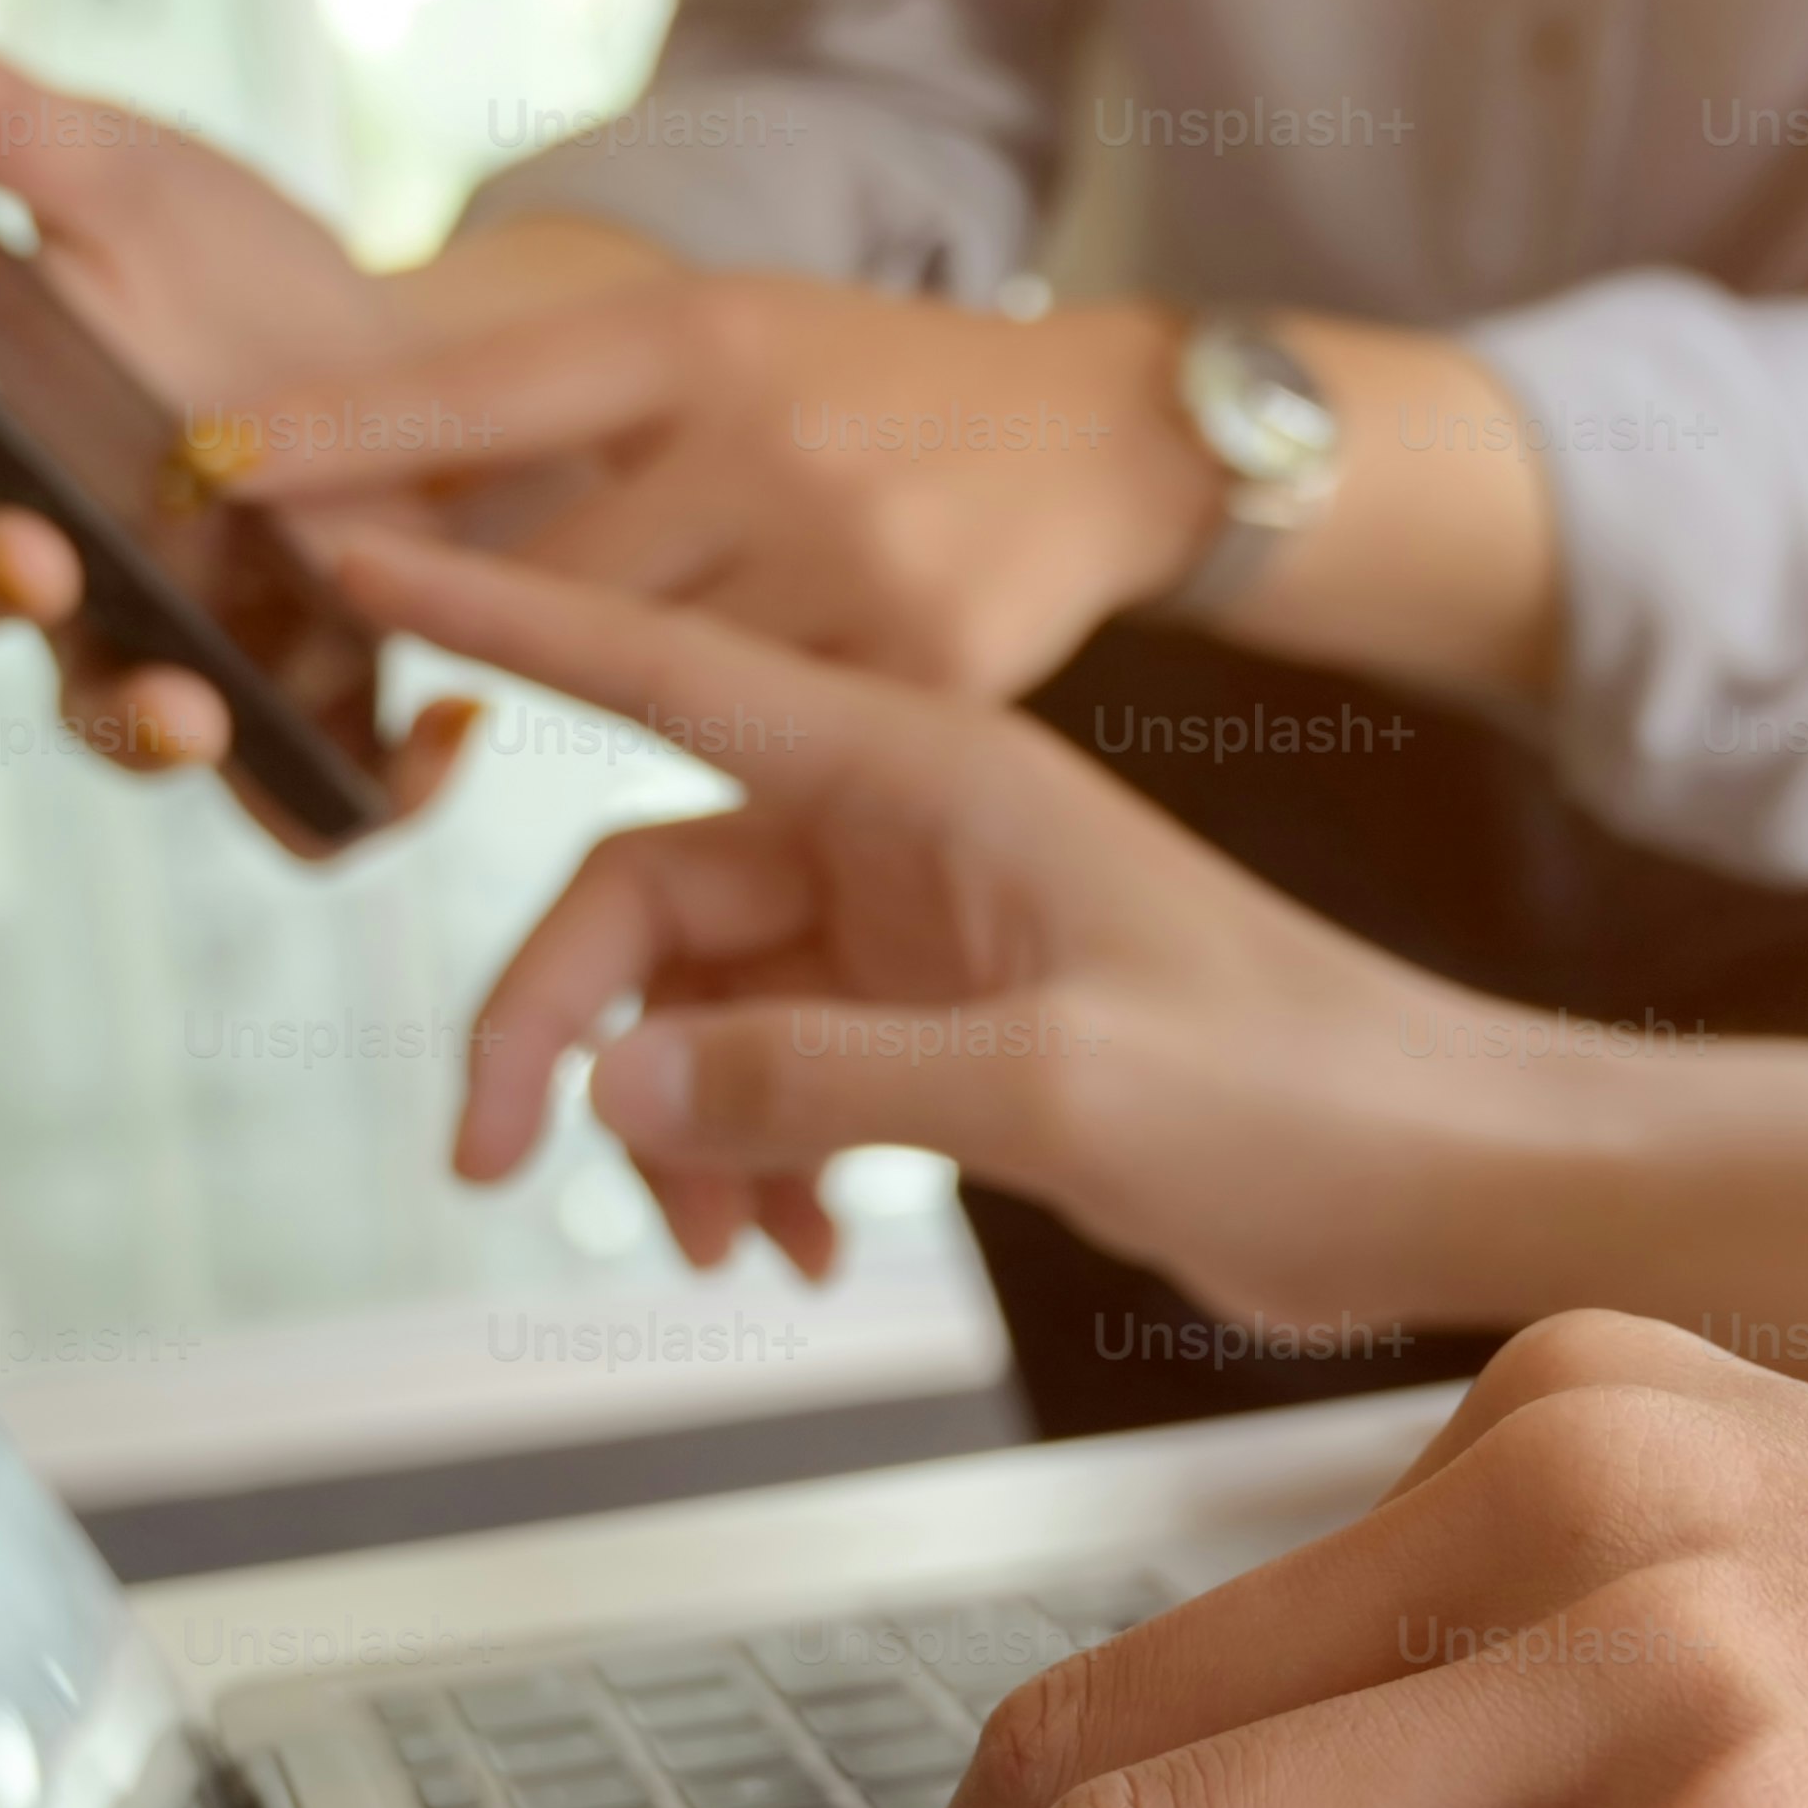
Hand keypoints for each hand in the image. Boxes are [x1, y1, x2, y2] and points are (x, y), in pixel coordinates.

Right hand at [0, 10, 481, 839]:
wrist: (441, 380)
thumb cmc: (249, 280)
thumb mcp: (135, 177)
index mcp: (0, 413)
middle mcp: (64, 547)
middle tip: (27, 552)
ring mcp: (176, 639)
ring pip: (116, 716)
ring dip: (138, 729)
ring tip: (193, 712)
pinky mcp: (302, 705)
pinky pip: (311, 802)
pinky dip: (370, 794)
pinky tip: (443, 732)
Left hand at [230, 276, 1224, 702]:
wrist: (1110, 435)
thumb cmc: (874, 383)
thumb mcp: (727, 333)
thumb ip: (566, 399)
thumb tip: (352, 461)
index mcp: (704, 335)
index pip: (482, 390)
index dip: (343, 433)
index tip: (216, 462)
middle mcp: (769, 441)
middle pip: (549, 581)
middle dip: (489, 610)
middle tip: (422, 622)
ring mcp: (849, 563)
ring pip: (647, 674)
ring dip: (628, 679)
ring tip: (664, 645)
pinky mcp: (922, 674)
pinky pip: (764, 741)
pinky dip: (745, 735)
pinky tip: (778, 704)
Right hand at [317, 526, 1553, 1306]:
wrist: (1447, 1171)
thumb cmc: (1305, 1094)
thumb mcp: (1051, 1090)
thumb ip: (819, 1076)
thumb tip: (615, 1080)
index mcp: (925, 775)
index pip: (659, 672)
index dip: (500, 617)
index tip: (360, 553)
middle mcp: (901, 831)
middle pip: (643, 889)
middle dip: (562, 1028)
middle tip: (502, 1169)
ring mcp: (916, 928)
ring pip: (699, 1000)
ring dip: (676, 1127)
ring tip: (727, 1254)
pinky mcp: (944, 1022)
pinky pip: (780, 1070)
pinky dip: (759, 1162)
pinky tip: (801, 1253)